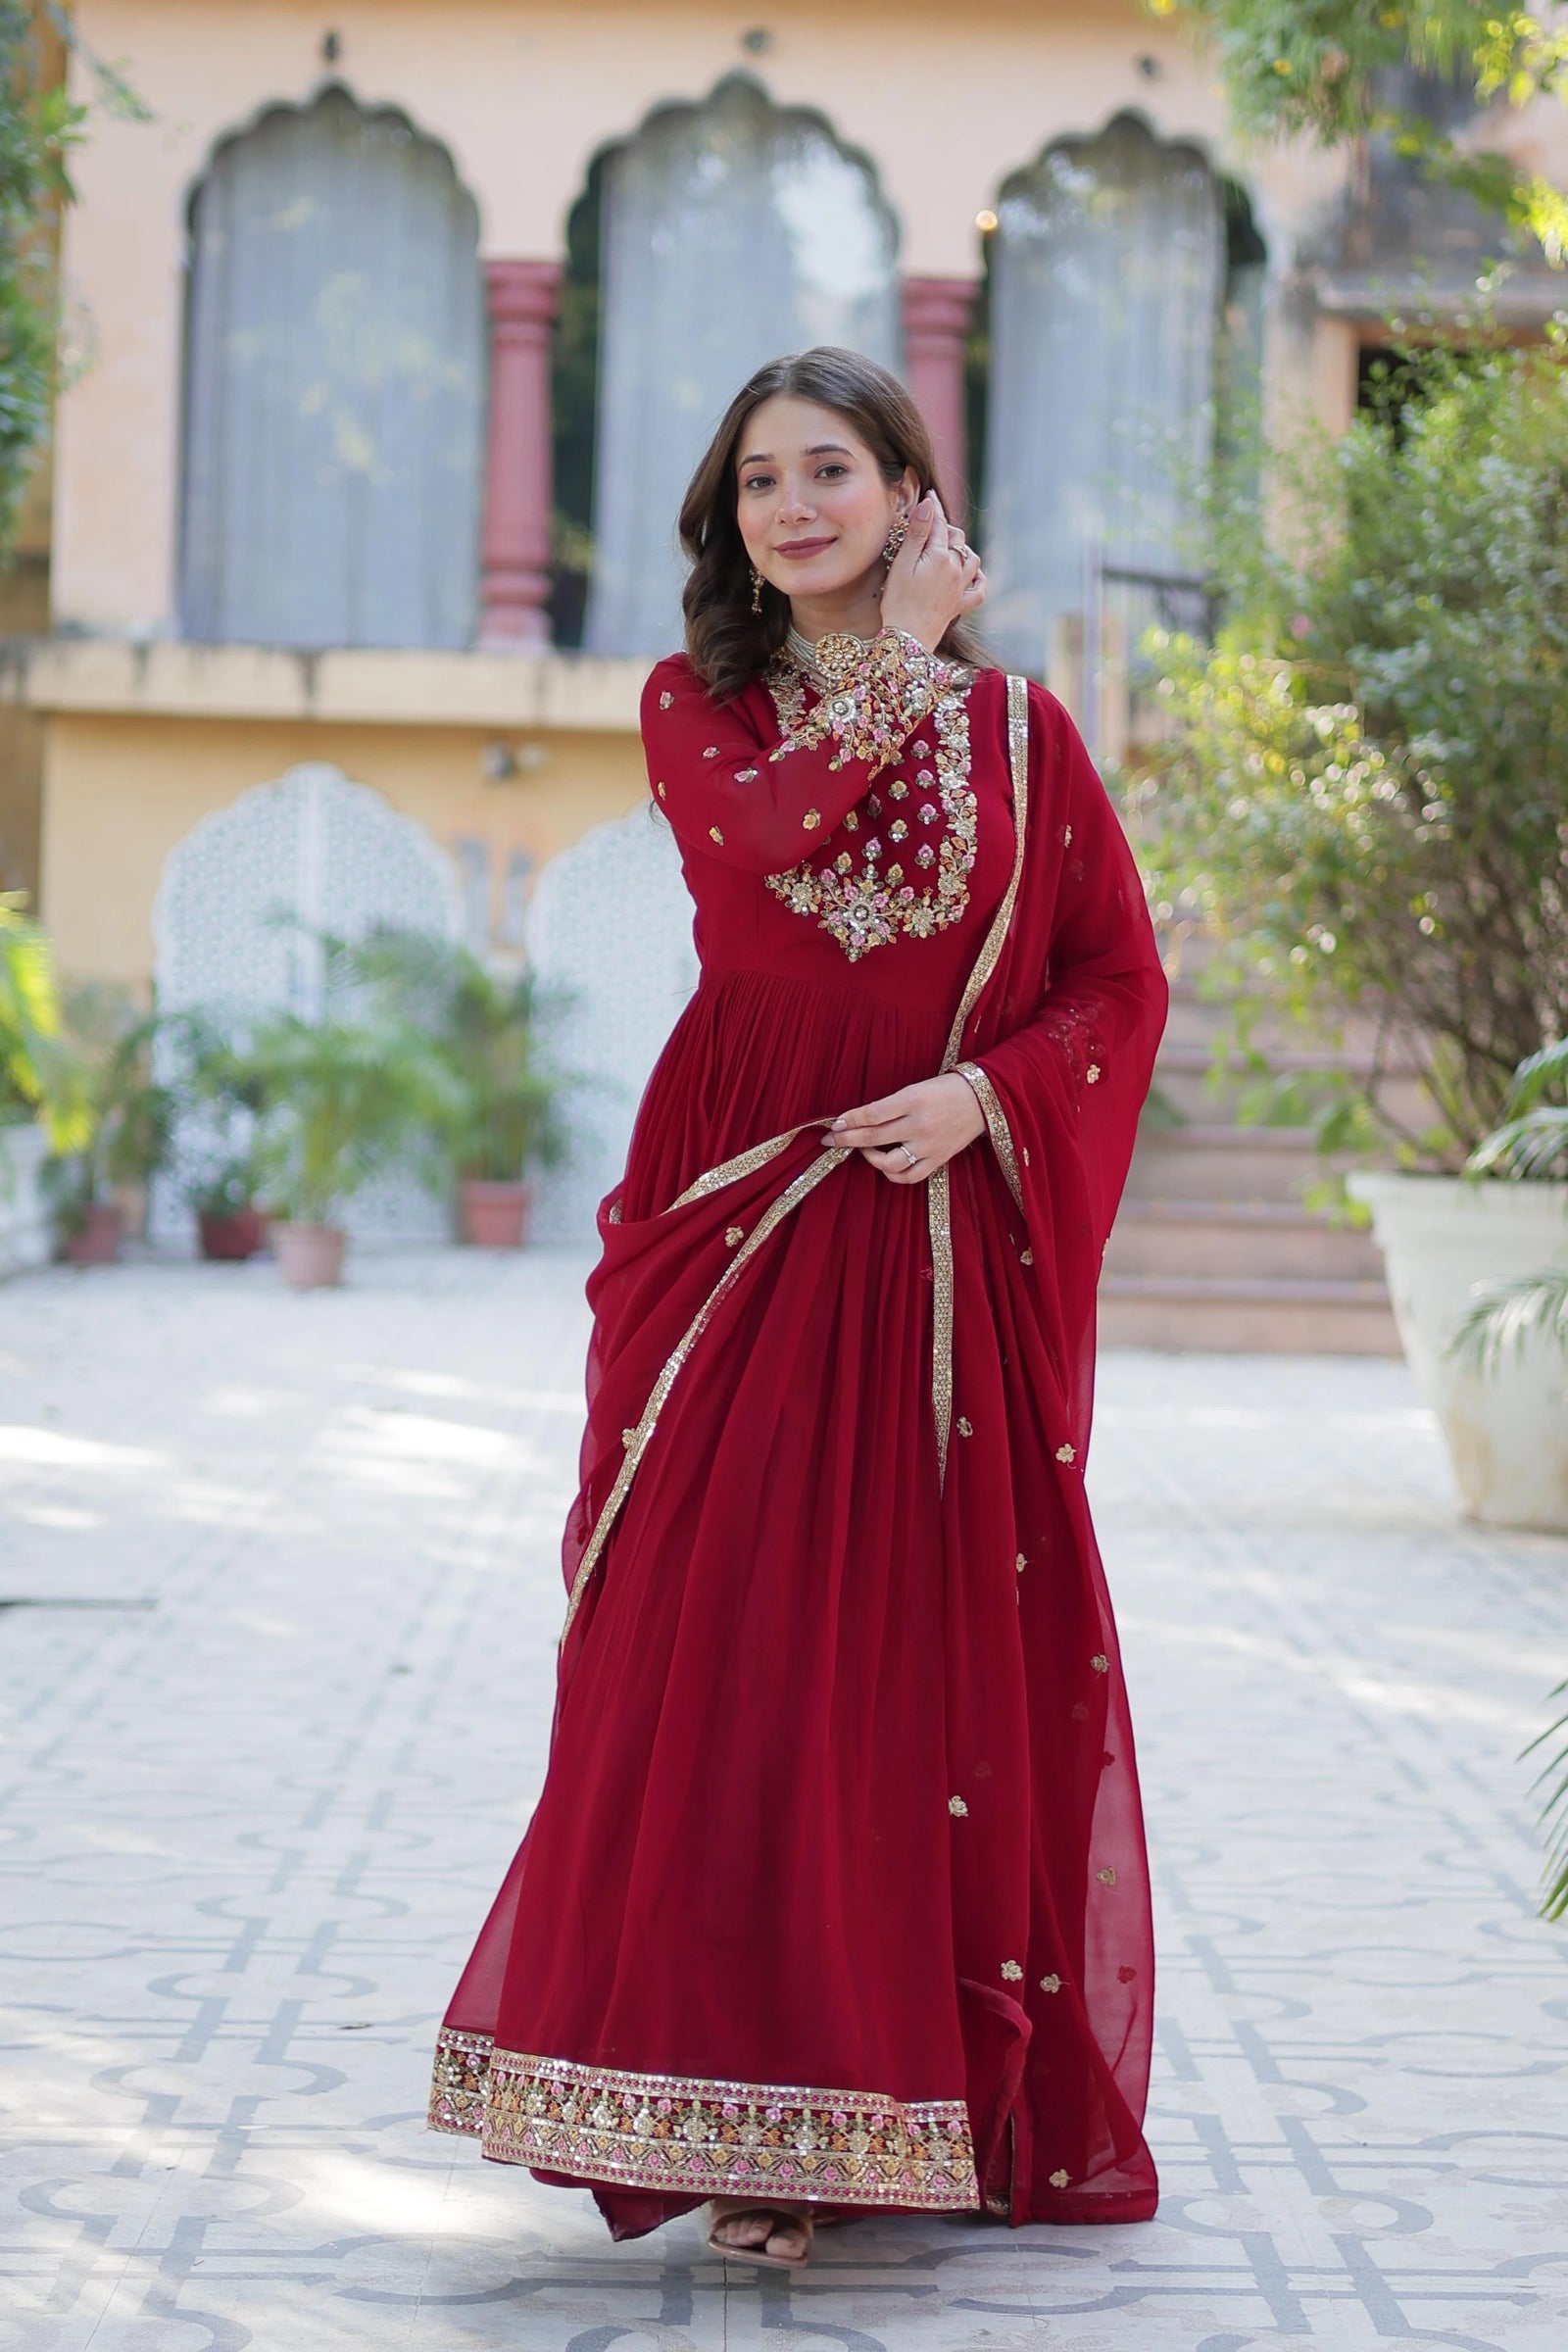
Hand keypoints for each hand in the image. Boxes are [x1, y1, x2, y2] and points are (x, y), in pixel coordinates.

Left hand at [824, 1073, 985, 1183]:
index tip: (835, 1123)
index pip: (873, 1113)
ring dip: (868, 1157)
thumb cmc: (946, 1089)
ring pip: (889, 1163)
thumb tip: (859, 1119)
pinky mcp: (938, 1160)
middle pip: (874, 1137)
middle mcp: (921, 1124)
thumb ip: (890, 1105)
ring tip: (862, 1149)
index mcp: (914, 1099)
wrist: (983, 1100)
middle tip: (830, 1139)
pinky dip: (892, 1174)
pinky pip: (909, 1176)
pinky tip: (883, 1164)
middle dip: (847, 1139)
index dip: (850, 1120)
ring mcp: (929, 1145)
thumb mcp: (917, 1087)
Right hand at [880, 491, 985, 652]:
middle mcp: (956, 570)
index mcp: (940, 556)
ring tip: (948, 547)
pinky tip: (971, 574)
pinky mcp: (960, 605)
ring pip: (972, 559)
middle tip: (930, 524)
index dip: (933, 508)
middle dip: (945, 528)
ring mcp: (961, 588)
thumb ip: (918, 533)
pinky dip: (978, 578)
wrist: (907, 639)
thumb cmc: (898, 602)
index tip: (929, 495)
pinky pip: (979, 589)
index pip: (939, 524)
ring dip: (963, 549)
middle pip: (957, 539)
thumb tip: (929, 504)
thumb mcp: (902, 563)